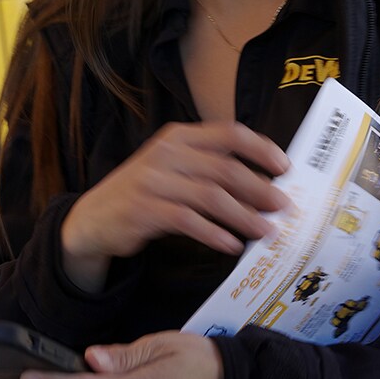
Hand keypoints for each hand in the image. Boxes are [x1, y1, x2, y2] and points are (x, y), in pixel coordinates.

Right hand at [60, 121, 288, 290]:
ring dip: (243, 216)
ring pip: (210, 196)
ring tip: (265, 231)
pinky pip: (188, 221)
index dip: (261, 149)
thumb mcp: (173, 168)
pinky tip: (231, 245)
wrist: (94, 218)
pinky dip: (214, 233)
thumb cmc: (145, 193)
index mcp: (179, 137)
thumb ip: (209, 168)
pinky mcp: (143, 210)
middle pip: (225, 168)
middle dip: (260, 189)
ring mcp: (152, 181)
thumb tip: (265, 185)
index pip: (229, 133)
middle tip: (283, 207)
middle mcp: (166, 153)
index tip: (285, 167)